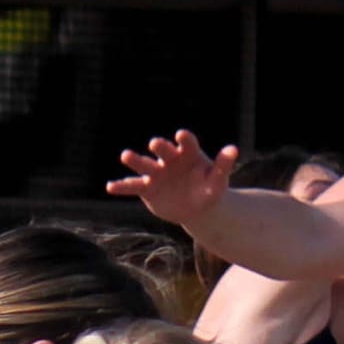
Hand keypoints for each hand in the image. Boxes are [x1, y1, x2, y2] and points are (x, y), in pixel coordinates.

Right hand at [107, 130, 238, 229]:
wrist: (196, 207)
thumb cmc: (208, 189)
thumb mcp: (218, 180)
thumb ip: (223, 165)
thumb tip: (234, 149)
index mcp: (187, 153)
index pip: (186, 142)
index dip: (184, 139)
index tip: (182, 136)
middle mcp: (169, 159)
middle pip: (163, 150)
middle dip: (159, 147)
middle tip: (156, 144)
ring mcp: (156, 173)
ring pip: (144, 164)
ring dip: (135, 159)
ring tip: (125, 155)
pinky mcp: (147, 188)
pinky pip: (132, 186)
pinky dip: (121, 186)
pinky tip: (110, 187)